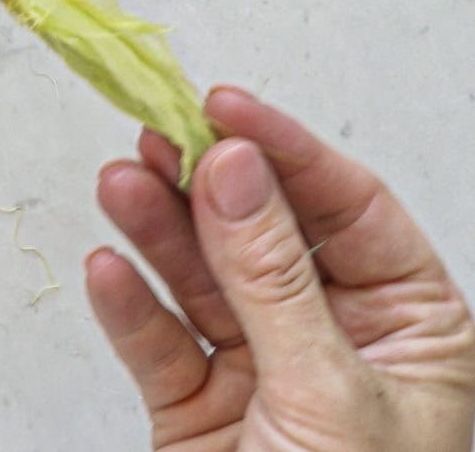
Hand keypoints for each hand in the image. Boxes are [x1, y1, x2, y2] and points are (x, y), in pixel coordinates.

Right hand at [85, 87, 474, 449]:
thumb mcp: (330, 400)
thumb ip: (275, 279)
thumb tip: (236, 168)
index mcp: (409, 331)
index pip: (347, 209)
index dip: (285, 149)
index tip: (223, 105)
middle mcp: (333, 340)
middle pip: (262, 232)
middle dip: (207, 183)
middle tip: (156, 132)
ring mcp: (261, 374)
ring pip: (201, 279)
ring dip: (156, 229)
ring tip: (118, 183)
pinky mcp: (198, 412)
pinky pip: (159, 343)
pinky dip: (129, 307)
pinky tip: (108, 269)